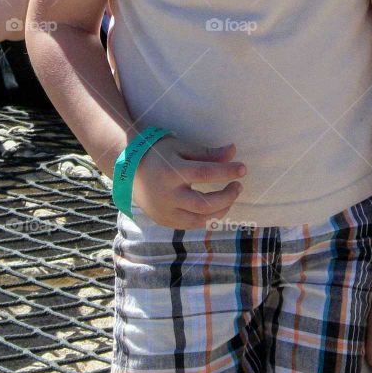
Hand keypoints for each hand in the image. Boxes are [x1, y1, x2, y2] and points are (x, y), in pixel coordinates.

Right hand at [131, 138, 245, 228]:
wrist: (129, 171)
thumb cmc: (158, 154)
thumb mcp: (180, 147)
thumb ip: (207, 153)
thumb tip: (233, 152)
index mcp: (172, 172)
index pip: (205, 173)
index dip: (227, 171)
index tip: (243, 169)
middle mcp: (168, 195)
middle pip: (204, 203)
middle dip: (227, 197)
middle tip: (238, 186)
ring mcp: (165, 211)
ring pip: (200, 219)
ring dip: (220, 210)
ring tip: (229, 197)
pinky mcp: (165, 221)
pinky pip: (191, 225)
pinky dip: (207, 218)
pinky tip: (215, 207)